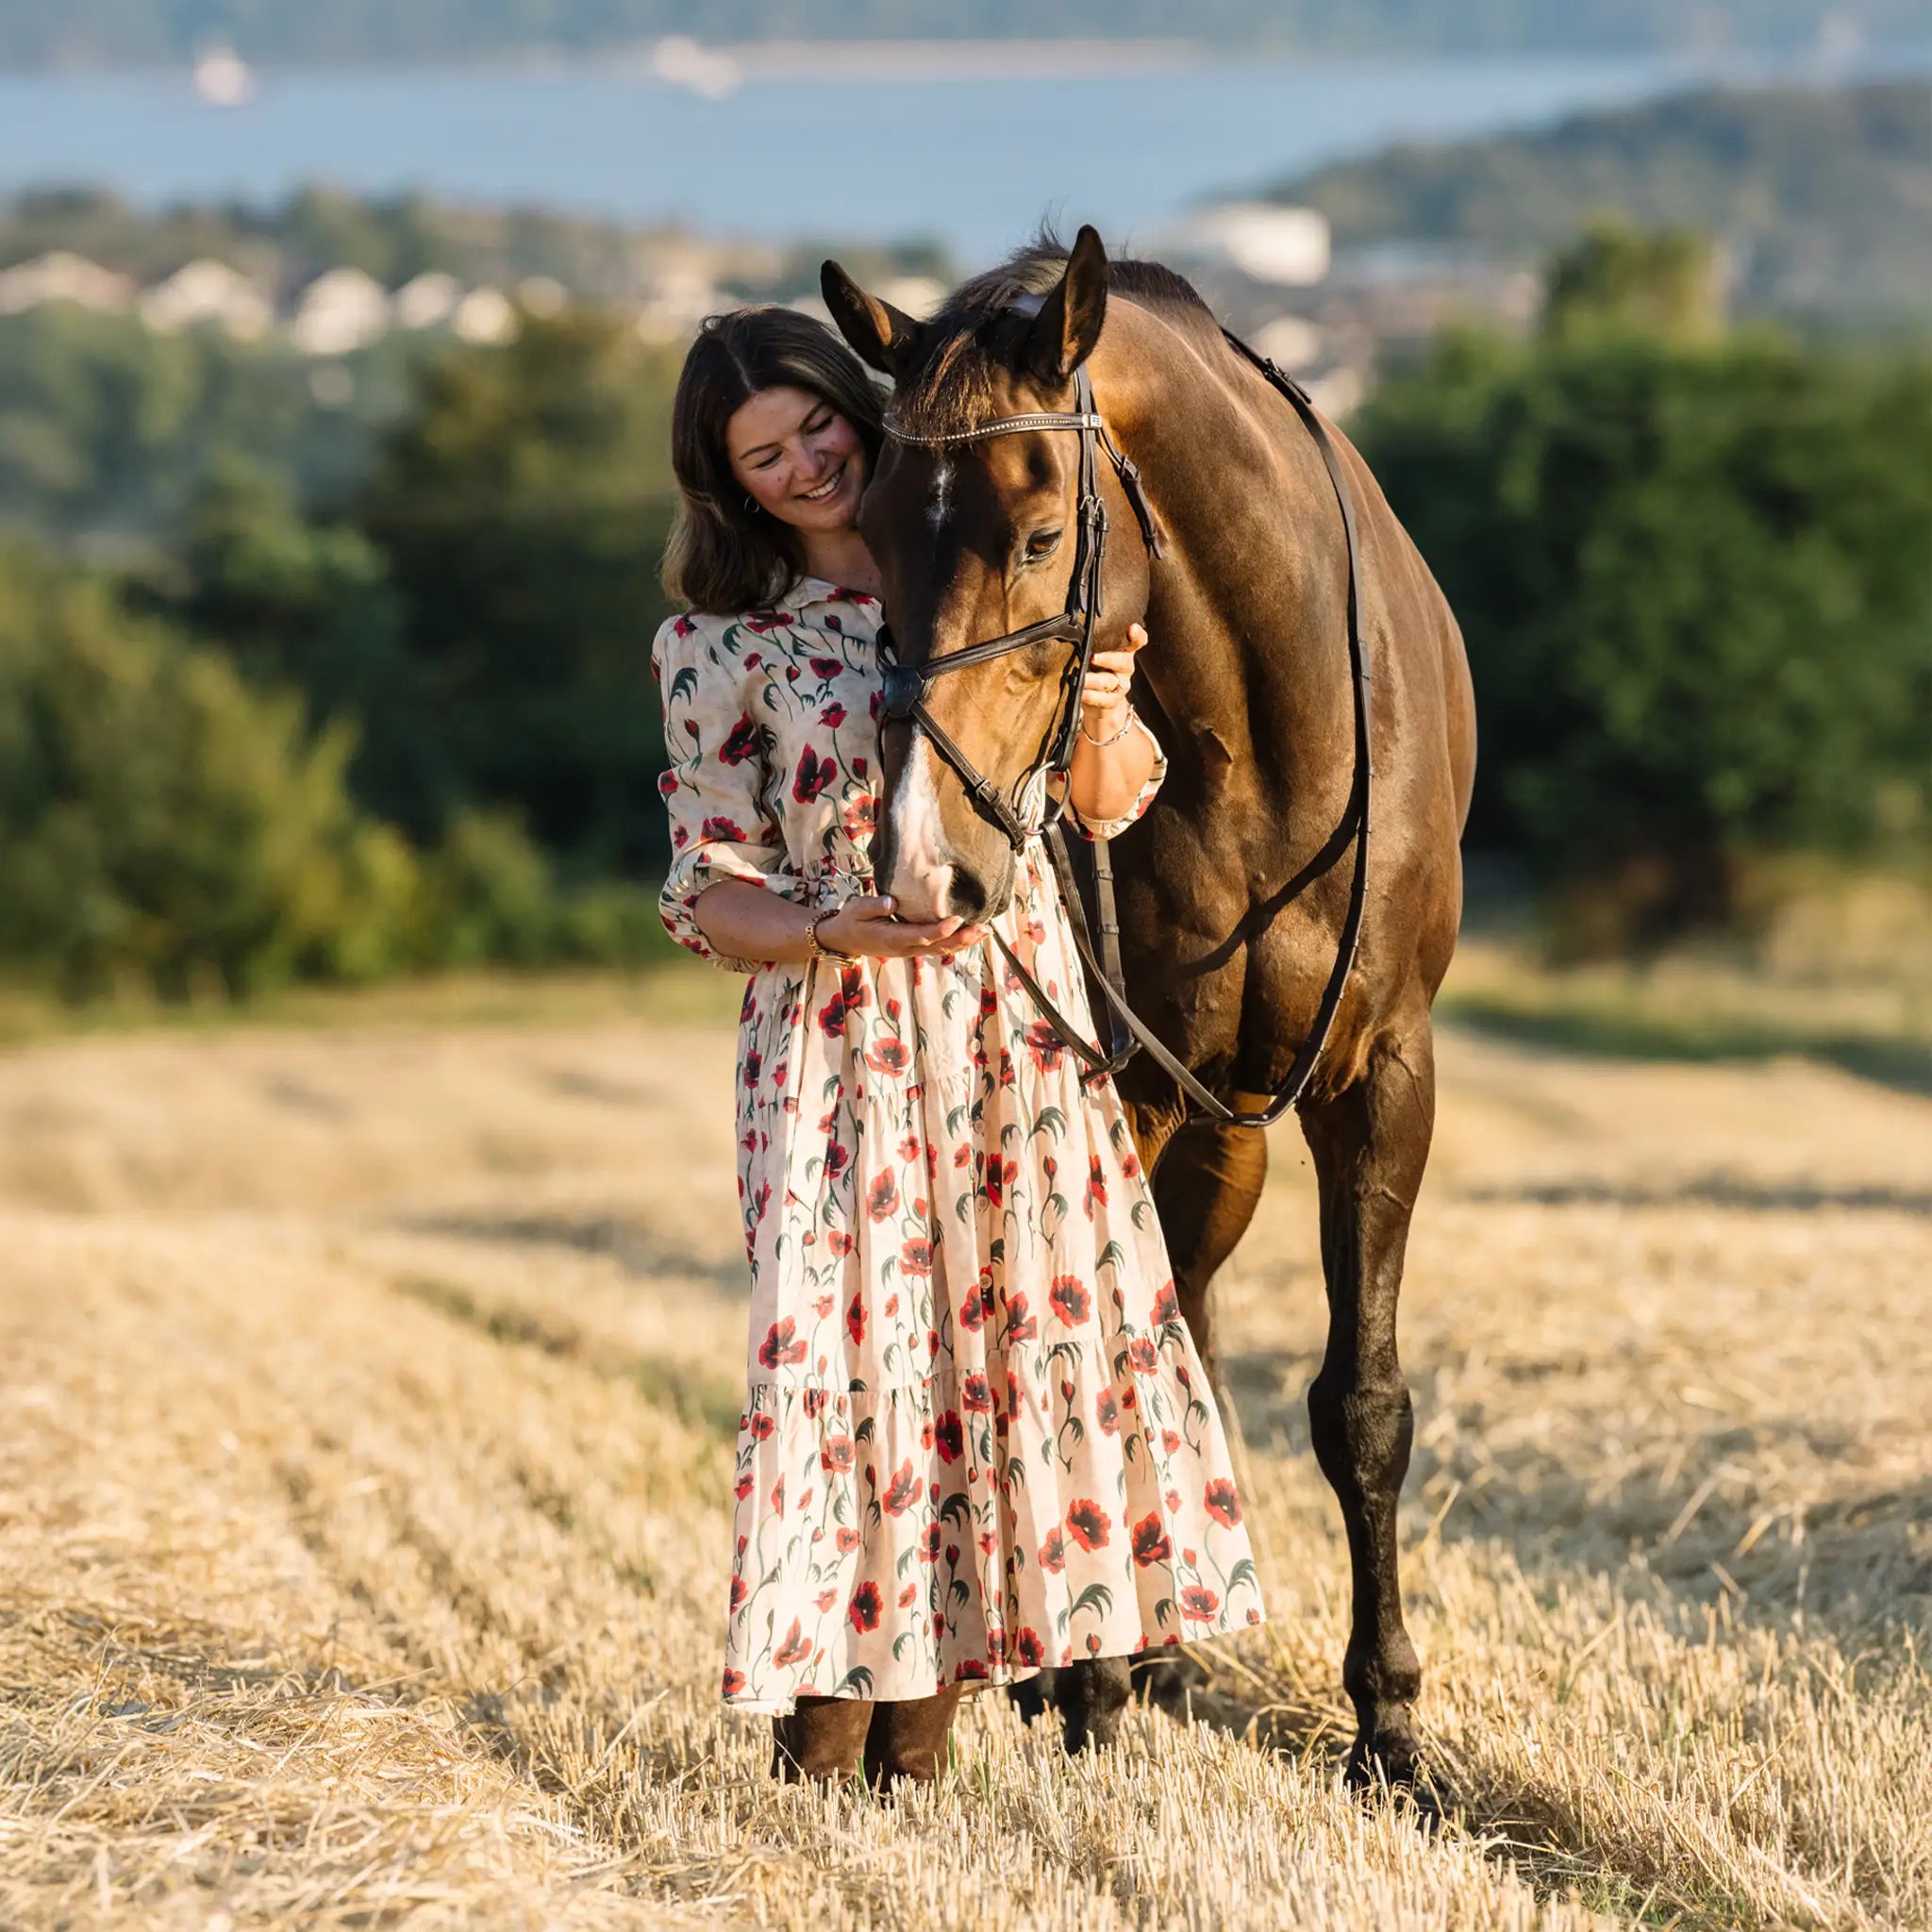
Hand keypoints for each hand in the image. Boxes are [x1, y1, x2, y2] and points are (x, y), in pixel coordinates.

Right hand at [817, 896, 987, 959]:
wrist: (843, 940)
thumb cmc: (851, 920)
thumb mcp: (856, 908)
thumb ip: (874, 905)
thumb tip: (892, 902)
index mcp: (891, 938)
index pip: (920, 935)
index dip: (940, 930)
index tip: (957, 919)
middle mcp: (904, 947)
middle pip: (938, 946)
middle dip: (962, 938)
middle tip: (983, 928)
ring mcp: (910, 950)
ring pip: (941, 950)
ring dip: (964, 943)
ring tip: (985, 932)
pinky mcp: (913, 948)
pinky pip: (938, 949)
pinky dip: (956, 943)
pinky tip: (971, 936)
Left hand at [1080, 622, 1148, 743]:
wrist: (1099, 702)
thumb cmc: (1095, 670)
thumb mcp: (1096, 654)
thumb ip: (1092, 643)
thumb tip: (1072, 632)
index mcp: (1124, 652)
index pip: (1138, 641)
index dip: (1137, 635)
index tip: (1132, 629)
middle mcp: (1126, 668)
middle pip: (1123, 662)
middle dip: (1108, 659)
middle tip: (1093, 657)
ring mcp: (1121, 685)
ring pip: (1110, 681)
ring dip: (1095, 680)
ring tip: (1082, 679)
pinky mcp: (1113, 701)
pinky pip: (1104, 699)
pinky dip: (1091, 696)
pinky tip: (1082, 693)